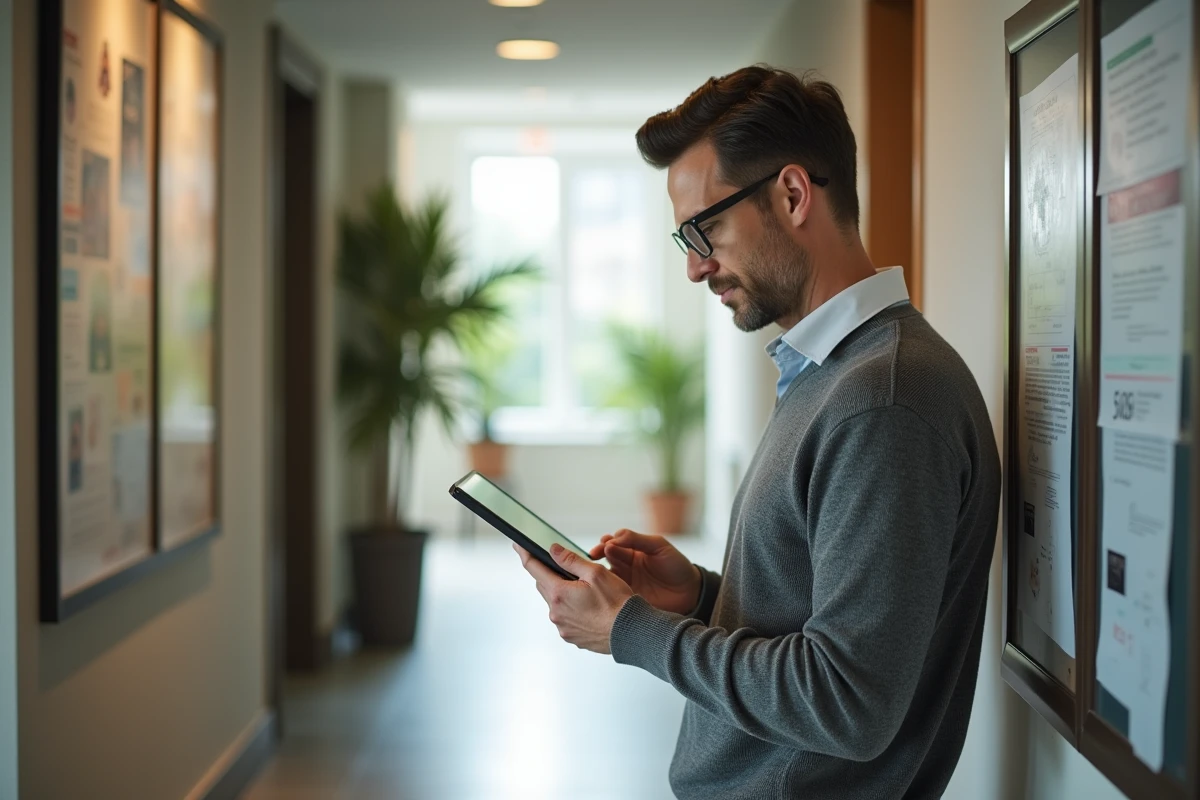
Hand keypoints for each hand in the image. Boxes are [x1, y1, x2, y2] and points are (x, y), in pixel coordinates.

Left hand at [513, 542, 633, 654]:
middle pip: (544, 586)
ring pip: (555, 603)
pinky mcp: (571, 637)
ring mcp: (563, 627)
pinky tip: (589, 607)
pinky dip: (571, 609)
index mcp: (559, 594)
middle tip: (565, 568)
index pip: (534, 569)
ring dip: (562, 593)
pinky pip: (564, 617)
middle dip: (550, 574)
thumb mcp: (596, 573)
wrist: (631, 632)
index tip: (518, 546)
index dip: (526, 555)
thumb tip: (553, 550)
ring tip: (585, 591)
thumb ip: (571, 560)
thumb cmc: (617, 603)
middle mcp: (556, 613)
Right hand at [589, 529, 700, 614]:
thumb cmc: (676, 566)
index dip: (607, 542)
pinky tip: (603, 587)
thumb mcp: (659, 546)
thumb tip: (615, 537)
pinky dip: (605, 589)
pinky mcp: (626, 598)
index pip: (614, 543)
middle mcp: (626, 565)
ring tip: (597, 569)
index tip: (605, 544)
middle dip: (599, 553)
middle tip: (595, 554)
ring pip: (606, 574)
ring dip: (599, 571)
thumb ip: (637, 540)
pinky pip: (612, 592)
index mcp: (633, 550)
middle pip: (606, 557)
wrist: (689, 592)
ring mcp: (625, 582)